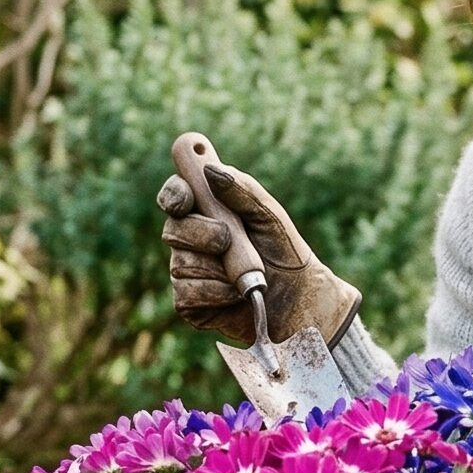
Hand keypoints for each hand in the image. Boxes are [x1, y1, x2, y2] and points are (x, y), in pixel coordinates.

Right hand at [156, 134, 360, 349]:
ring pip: (180, 263)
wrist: (299, 297)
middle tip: (227, 239)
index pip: (175, 195)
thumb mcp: (269, 216)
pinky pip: (186, 294)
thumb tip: (211, 169)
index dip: (173, 194)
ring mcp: (187, 270)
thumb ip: (242, 190)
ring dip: (217, 268)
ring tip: (246, 273)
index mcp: (206, 210)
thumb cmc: (283, 250)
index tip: (185, 200)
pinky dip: (216, 292)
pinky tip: (235, 294)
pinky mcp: (189, 302)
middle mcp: (190, 238)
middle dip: (202, 233)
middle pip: (173, 229)